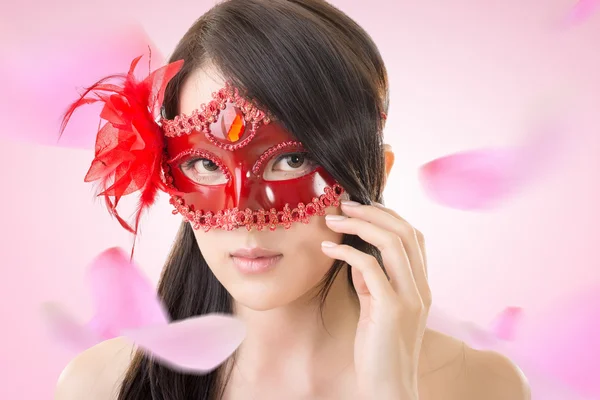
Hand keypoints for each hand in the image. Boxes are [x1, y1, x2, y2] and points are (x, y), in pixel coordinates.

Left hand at [321, 201, 430, 399]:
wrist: (388, 387)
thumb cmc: (379, 349)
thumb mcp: (377, 308)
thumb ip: (373, 282)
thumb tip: (357, 256)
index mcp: (421, 285)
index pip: (414, 236)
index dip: (389, 215)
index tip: (361, 207)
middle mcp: (421, 287)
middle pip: (406, 232)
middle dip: (374, 211)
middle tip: (344, 204)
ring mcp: (410, 298)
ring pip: (394, 243)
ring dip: (361, 224)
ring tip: (333, 219)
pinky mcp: (392, 310)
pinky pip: (370, 268)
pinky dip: (347, 252)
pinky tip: (328, 248)